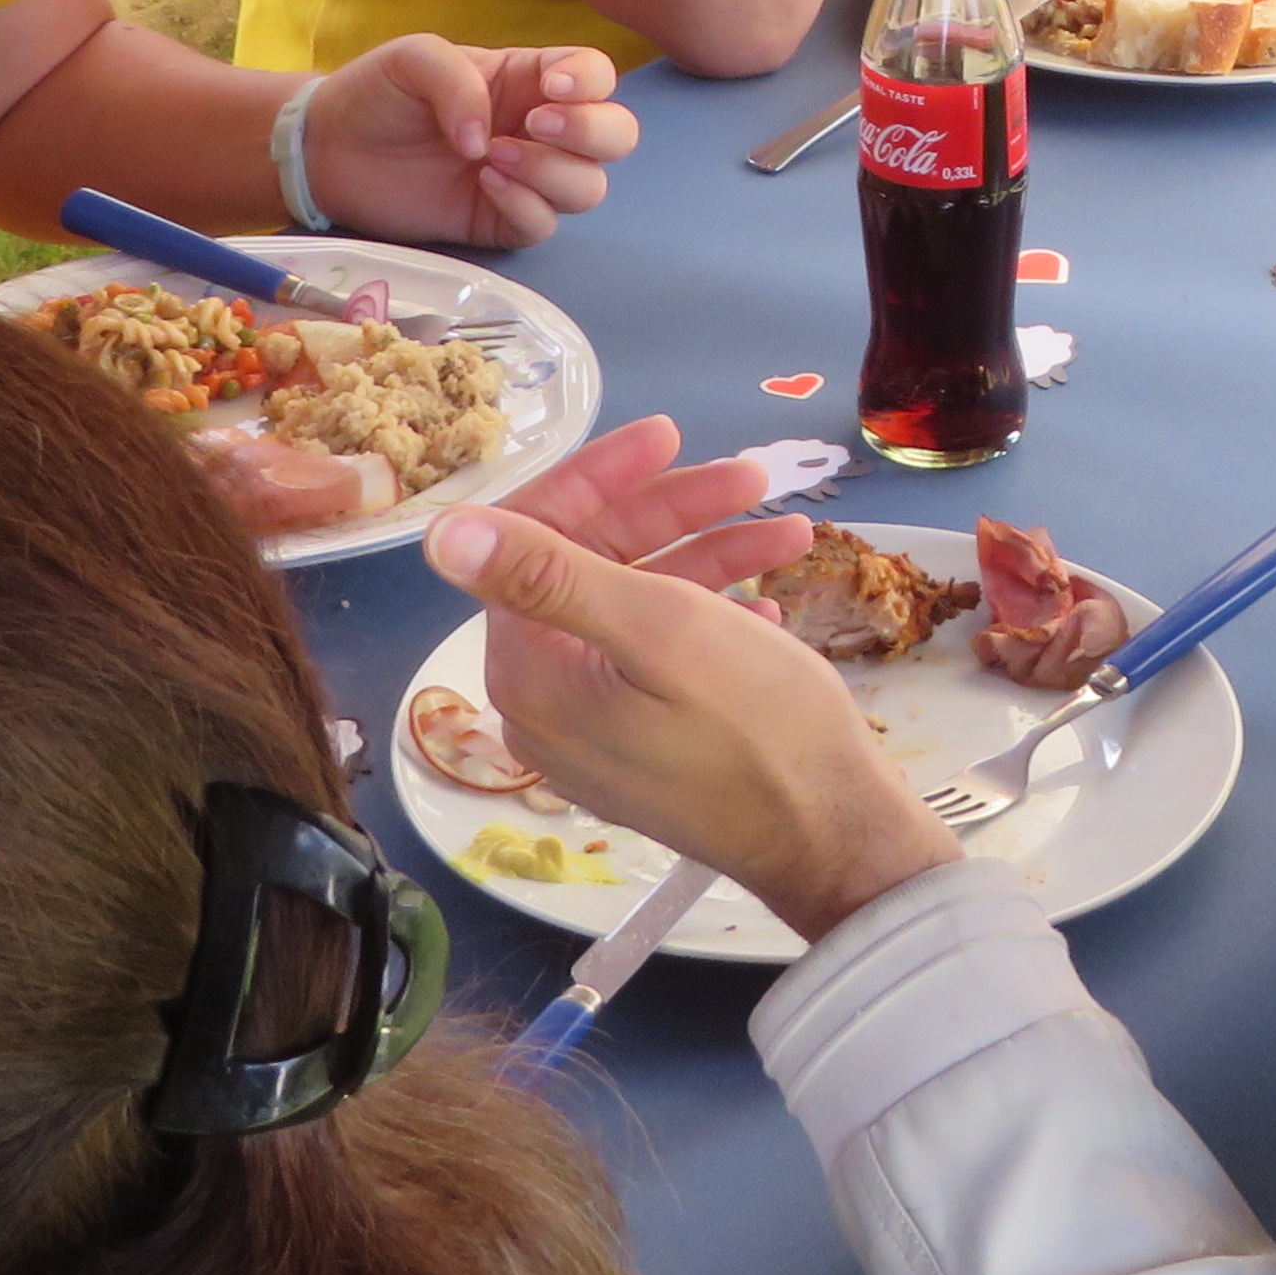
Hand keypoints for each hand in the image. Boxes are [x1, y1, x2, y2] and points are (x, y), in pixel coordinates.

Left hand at [296, 41, 639, 247]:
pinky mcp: (499, 221)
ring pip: (589, 187)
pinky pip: (544, 225)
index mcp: (530, 80)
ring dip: (554, 172)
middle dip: (590, 133)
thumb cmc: (378, 93)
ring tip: (494, 158)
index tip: (550, 90)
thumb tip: (487, 140)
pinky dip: (525, 206)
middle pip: (617, 136)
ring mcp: (525, 178)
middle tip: (534, 126)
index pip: (596, 76)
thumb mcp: (414, 59)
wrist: (329, 149)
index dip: (590, 82)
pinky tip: (484, 184)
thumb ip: (457, 83)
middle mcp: (540, 129)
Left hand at [426, 437, 953, 938]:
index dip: (601, 477)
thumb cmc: (757, 729)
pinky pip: (661, 658)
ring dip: (709, 557)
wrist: (837, 841)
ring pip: (637, 607)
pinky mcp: (646, 750)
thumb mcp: (659, 630)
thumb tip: (438, 528)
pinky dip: (713, 616)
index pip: (533, 539)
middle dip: (673, 512)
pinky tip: (768, 611)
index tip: (670, 433)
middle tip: (753, 478)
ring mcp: (598, 732)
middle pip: (591, 568)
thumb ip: (547, 572)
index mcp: (532, 670)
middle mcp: (547, 703)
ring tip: (789, 539)